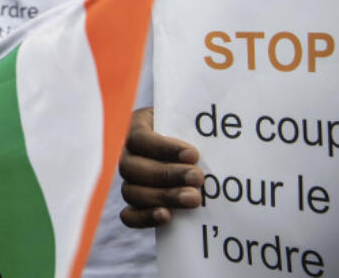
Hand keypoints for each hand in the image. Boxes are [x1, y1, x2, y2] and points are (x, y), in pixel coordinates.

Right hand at [118, 107, 203, 227]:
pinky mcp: (137, 205)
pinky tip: (167, 216)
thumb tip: (212, 126)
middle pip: (131, 168)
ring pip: (131, 192)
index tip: (192, 155)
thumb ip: (191, 126)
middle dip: (166, 174)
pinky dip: (145, 218)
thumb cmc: (191, 132)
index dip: (163, 148)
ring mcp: (130, 182)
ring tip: (194, 198)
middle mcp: (127, 156)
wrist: (192, 155)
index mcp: (136, 129)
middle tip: (197, 178)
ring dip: (163, 197)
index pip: (139, 139)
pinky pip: (129, 216)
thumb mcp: (188, 122)